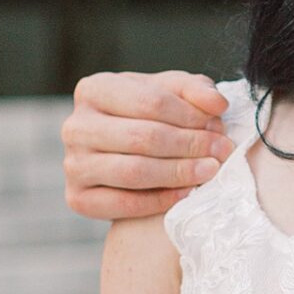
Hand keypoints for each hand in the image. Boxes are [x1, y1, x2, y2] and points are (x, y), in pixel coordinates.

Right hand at [62, 71, 232, 220]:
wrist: (126, 154)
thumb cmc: (151, 116)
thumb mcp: (172, 93)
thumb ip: (195, 91)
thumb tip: (216, 104)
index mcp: (93, 89)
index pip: (149, 101)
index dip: (190, 115)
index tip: (218, 127)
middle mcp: (75, 126)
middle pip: (142, 138)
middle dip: (189, 145)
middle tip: (221, 151)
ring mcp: (73, 163)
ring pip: (133, 172)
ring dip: (179, 173)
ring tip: (210, 170)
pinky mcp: (77, 198)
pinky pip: (123, 204)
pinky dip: (160, 201)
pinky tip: (187, 193)